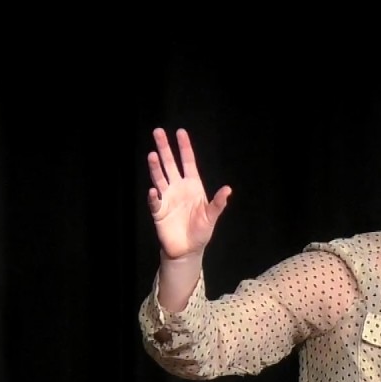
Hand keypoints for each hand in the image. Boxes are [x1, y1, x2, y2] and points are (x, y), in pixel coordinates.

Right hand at [146, 128, 231, 259]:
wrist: (187, 249)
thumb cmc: (201, 231)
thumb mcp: (212, 216)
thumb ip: (218, 203)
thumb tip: (228, 189)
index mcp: (193, 186)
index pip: (187, 162)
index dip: (184, 147)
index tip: (180, 132)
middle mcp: (178, 188)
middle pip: (170, 164)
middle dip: (164, 148)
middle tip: (158, 132)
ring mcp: (167, 198)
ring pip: (159, 178)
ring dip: (155, 167)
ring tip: (152, 154)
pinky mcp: (158, 211)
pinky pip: (155, 201)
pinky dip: (154, 196)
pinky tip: (154, 191)